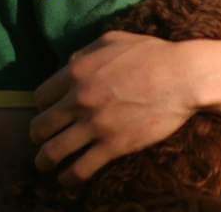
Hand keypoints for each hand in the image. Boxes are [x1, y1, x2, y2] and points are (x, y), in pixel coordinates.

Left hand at [29, 30, 197, 186]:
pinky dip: (69, 178)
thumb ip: (86, 52)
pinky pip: (80, 169)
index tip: (49, 112)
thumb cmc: (152, 54)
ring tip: (45, 165)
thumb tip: (69, 64)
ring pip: (52, 152)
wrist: (182, 76)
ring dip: (44, 162)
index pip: (40, 97)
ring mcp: (95, 125)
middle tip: (42, 140)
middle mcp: (79, 100)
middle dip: (37, 135)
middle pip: (40, 126)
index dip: (42, 106)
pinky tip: (68, 180)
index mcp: (77, 73)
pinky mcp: (113, 146)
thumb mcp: (113, 40)